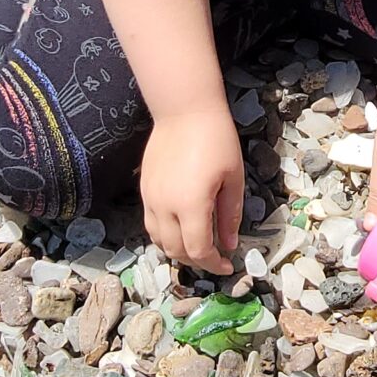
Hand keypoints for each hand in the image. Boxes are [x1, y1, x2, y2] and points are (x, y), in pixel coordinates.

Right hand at [141, 102, 244, 276]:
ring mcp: (150, 198)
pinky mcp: (144, 189)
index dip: (213, 264)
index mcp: (190, 205)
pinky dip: (165, 235)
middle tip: (215, 258)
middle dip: (197, 261)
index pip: (198, 250)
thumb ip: (230, 215)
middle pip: (176, 250)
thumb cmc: (216, 139)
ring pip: (158, 240)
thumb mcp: (233, 179)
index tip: (228, 266)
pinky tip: (181, 229)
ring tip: (198, 246)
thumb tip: (229, 244)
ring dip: (178, 250)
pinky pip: (151, 223)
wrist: (184, 110)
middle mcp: (165, 206)